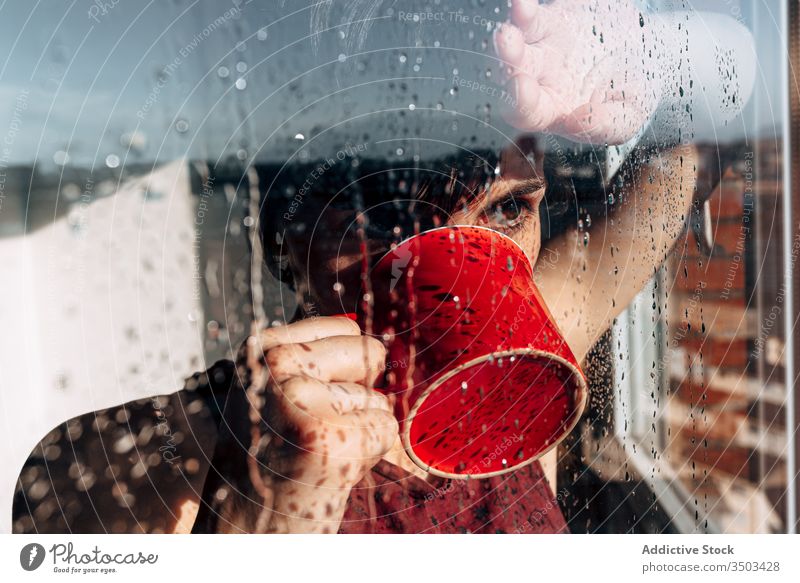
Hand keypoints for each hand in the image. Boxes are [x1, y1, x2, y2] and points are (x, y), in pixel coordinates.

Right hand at [206, 317, 396, 532]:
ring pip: (377, 400)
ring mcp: (303, 400)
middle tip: (314, 431)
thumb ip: (315, 360)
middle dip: (358, 396)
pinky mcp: (330, 439)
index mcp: (262, 347)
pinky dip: (367, 457)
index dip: (345, 370)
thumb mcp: (275, 392)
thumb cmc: (267, 461)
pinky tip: (325, 471)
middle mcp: (277, 364)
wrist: (242, 531)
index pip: (348, 328)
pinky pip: (386, 431)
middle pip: (371, 353)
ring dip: (357, 432)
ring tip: (312, 455)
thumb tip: (377, 340)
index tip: (310, 403)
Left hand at [494, 0, 659, 143]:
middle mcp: (540, 81)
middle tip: (507, 42)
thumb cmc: (632, 95)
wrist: (649, 54)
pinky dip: (526, 9)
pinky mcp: (552, 22)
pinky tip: (521, 2)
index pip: (527, 112)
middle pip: (514, 73)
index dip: (521, 101)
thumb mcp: (626, 117)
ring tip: (515, 19)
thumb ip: (602, 125)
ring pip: (520, 41)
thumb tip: (577, 120)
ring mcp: (544, 49)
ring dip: (515, 32)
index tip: (522, 86)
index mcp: (553, 111)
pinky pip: (533, 16)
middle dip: (509, 60)